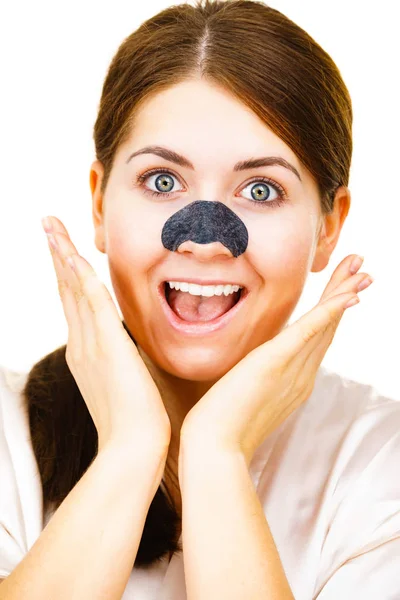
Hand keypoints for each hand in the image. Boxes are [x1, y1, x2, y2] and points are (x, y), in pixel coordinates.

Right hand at [41, 216, 170, 454]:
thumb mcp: (125, 385)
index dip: (67, 275)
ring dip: (62, 255)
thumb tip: (128, 352)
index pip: (75, 305)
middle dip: (57, 256)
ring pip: (72, 289)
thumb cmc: (136, 424)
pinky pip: (90, 301)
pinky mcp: (108, 345)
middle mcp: (82, 345)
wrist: (133, 449)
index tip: (62, 250)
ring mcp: (90, 344)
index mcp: (86, 354)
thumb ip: (122, 363)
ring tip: (50, 227)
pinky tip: (72, 253)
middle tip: (47, 226)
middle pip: (66, 291)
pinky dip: (79, 275)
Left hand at [180, 254, 372, 465]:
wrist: (214, 448)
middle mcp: (302, 375)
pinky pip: (308, 332)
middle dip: (345, 294)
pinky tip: (345, 294)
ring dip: (343, 293)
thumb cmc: (223, 425)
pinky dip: (328, 311)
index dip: (333, 312)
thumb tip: (256, 369)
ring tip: (360, 268)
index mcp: (296, 381)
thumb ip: (260, 380)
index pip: (319, 339)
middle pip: (329, 328)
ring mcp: (292, 371)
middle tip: (363, 269)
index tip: (345, 289)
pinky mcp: (275, 363)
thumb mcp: (248, 397)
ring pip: (325, 325)